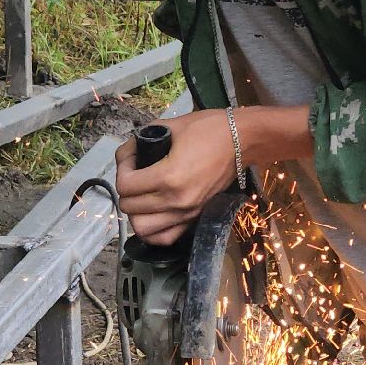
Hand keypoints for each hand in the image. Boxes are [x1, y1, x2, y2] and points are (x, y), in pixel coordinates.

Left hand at [115, 105, 313, 244]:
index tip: (130, 158)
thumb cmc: (210, 129)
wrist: (243, 140)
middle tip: (134, 173)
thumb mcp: (172, 126)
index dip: (121, 168)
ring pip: (141, 228)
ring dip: (136, 211)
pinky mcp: (196, 217)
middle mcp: (176, 200)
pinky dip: (152, 230)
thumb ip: (143, 139)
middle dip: (125, 188)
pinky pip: (164, 238)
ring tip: (141, 195)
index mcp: (168, 176)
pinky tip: (153, 213)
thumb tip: (127, 152)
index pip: (125, 186)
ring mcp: (187, 212)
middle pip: (129, 207)